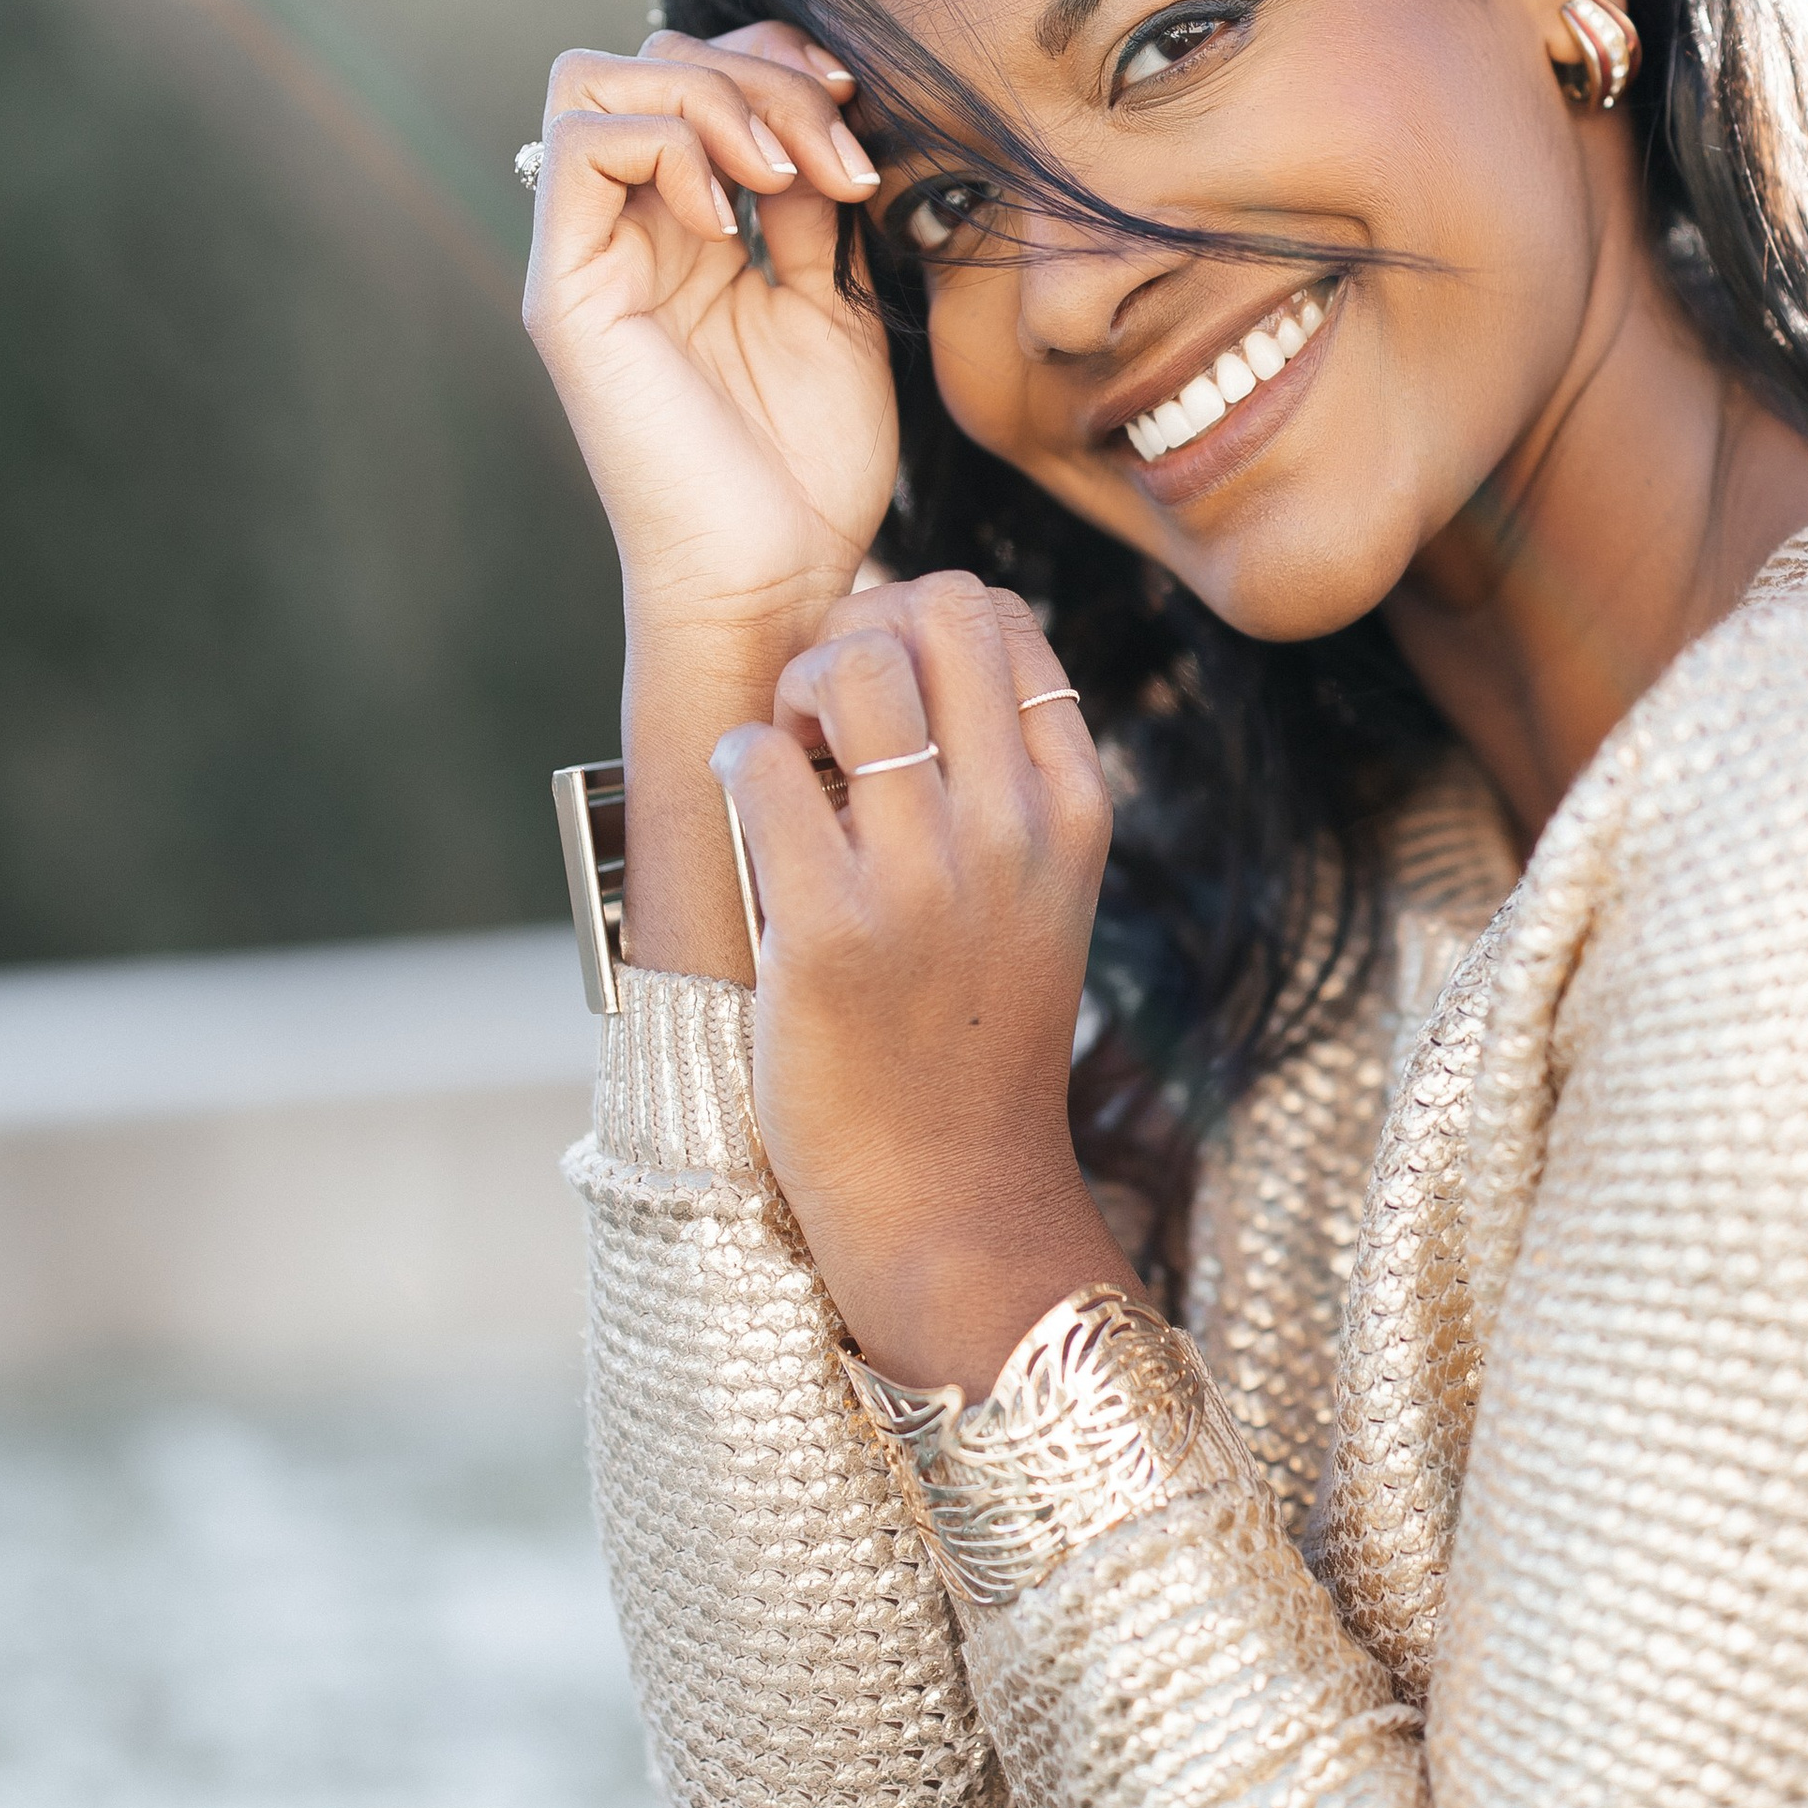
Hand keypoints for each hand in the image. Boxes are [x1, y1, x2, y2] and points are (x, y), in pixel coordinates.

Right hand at [521, 22, 894, 637]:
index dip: (776, 64)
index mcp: (690, 234)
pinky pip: (580, 144)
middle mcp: (627, 234)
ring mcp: (589, 259)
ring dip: (713, 99)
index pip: (696, 79)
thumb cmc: (807, 471)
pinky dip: (666, 144)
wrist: (774, 580)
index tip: (857, 113)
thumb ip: (811, 205)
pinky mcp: (567, 294)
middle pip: (647, 59)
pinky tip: (730, 213)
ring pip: (596, 78)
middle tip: (837, 156)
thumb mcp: (831, 305)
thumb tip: (812, 112)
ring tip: (789, 178)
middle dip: (757, 74)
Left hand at [714, 572, 1129, 1397]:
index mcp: (1071, 813)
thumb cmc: (976, 1043)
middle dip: (861, 622)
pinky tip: (743, 803)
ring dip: (797, 681)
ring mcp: (922, 879)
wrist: (955, 1198)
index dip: (924, 618)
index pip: (1007, 622)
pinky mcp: (826, 932)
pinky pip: (759, 763)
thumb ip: (1012, 790)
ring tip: (788, 746)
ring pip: (854, 666)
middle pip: (941, 609)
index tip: (887, 681)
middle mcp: (1010, 830)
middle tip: (826, 701)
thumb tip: (929, 664)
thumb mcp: (1042, 902)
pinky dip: (736, 759)